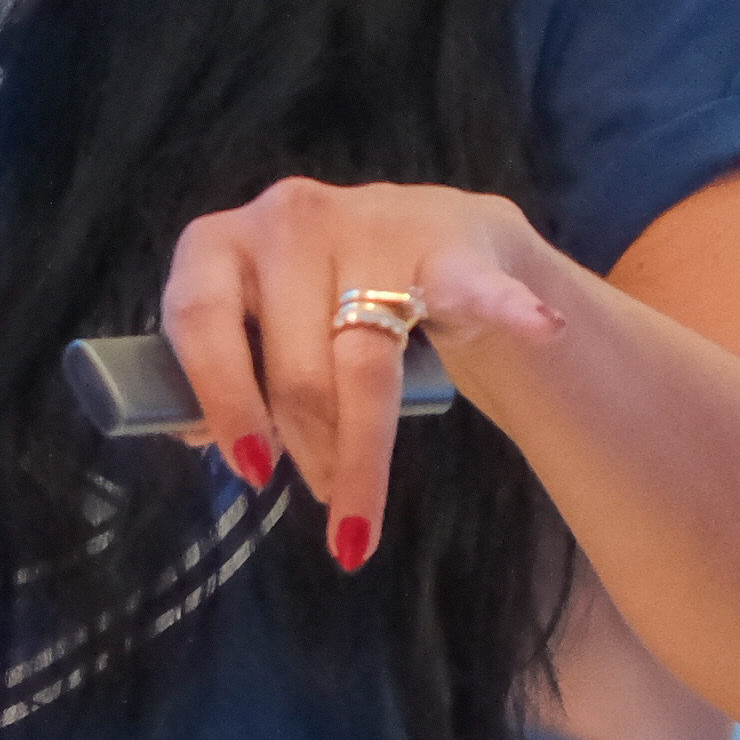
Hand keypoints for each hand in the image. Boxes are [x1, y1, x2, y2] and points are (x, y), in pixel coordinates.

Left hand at [159, 176, 568, 566]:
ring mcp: (370, 225)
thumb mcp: (258, 332)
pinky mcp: (446, 243)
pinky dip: (509, 308)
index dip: (224, 402)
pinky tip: (539, 325)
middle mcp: (287, 220)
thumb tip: (200, 438)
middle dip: (310, 452)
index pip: (201, 321)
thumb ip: (224, 380)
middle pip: (295, 366)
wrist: (437, 241)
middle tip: (327, 504)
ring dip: (363, 454)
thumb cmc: (323, 303)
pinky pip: (472, 287)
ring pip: (365, 364)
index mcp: (219, 244)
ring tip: (359, 519)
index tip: (253, 472)